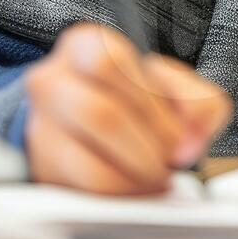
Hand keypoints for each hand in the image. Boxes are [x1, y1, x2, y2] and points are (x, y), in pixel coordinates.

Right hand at [25, 23, 232, 195]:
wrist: (87, 123)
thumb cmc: (133, 97)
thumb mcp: (171, 85)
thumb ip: (197, 102)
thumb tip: (192, 140)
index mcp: (84, 45)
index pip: (109, 61)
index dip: (150, 101)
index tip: (177, 129)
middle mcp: (51, 81)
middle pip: (100, 114)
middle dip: (149, 144)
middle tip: (173, 158)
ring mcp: (40, 128)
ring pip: (88, 163)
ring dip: (136, 176)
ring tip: (158, 175)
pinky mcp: (42, 169)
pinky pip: (84, 191)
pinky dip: (122, 193)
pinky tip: (139, 186)